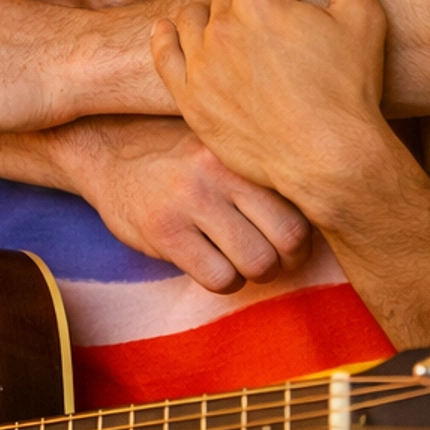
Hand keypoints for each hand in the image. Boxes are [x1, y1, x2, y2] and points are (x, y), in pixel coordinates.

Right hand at [56, 117, 310, 293]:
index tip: (290, 241)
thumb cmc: (178, 158)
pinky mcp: (165, 231)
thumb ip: (261, 169)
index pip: (302, 202)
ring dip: (254, 274)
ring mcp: (191, 200)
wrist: (107, 151)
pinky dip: (224, 282)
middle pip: (289, 237)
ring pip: (258, 262)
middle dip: (286, 260)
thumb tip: (321, 203)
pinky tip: (211, 267)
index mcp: (241, 149)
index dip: (304, 234)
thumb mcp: (221, 147)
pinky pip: (219, 277)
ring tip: (238, 262)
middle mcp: (220, 169)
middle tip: (271, 259)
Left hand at [151, 0, 388, 219]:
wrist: (329, 157)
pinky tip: (169, 30)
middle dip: (247, 0)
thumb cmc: (350, 88)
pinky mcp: (191, 99)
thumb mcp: (364, 15)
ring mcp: (201, 65)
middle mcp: (221, 26)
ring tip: (229, 28)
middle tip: (267, 21)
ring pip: (192, 19)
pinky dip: (165, 37)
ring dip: (210, 15)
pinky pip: (164, 56)